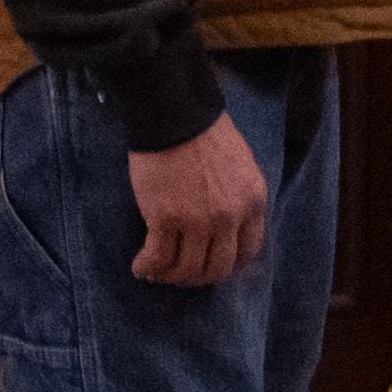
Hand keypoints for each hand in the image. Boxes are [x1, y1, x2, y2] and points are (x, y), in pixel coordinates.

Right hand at [125, 114, 269, 286]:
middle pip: (217, 267)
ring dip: (171, 276)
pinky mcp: (165, 219)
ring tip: (157, 272)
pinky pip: (158, 257)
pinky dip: (148, 267)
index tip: (213, 265)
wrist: (174, 114)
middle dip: (198, 276)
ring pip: (186, 268)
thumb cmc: (205, 130)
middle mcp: (229, 218)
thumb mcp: (240, 164)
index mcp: (251, 202)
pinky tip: (140, 267)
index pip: (248, 251)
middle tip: (183, 273)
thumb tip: (227, 220)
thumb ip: (238, 195)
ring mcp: (197, 221)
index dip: (229, 264)